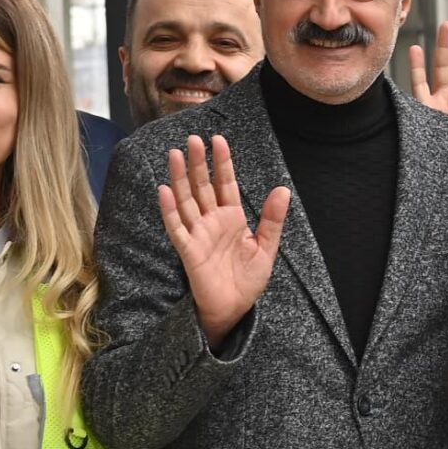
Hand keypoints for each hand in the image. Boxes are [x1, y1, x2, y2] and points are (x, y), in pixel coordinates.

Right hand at [160, 134, 290, 345]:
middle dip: (199, 163)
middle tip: (193, 139)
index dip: (222, 163)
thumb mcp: (266, 247)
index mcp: (232, 218)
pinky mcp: (188, 250)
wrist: (234, 309)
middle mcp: (212, 222)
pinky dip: (170, 210)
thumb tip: (282, 190)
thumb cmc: (248, 280)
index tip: (218, 140)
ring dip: (180, 178)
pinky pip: (176, 227)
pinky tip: (165, 190)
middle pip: (202, 187)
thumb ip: (272, 219)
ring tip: (176, 155)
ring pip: (186, 200)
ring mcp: (198, 234)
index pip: (225, 184)